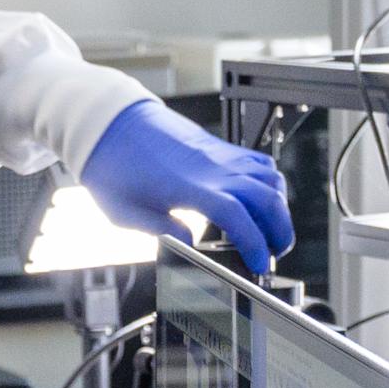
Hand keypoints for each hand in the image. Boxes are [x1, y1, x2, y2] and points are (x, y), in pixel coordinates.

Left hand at [82, 97, 293, 275]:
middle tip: (273, 254)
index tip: (258, 264)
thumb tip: (187, 245)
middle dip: (279, 231)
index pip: (238, 217)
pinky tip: (260, 201)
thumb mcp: (125, 213)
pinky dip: (269, 184)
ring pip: (270, 178)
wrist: (109, 124)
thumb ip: (161, 230)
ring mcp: (219, 155)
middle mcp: (213, 167)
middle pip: (267, 197)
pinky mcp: (219, 147)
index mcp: (189, 187)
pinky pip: (258, 163)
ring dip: (278, 208)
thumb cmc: (112, 165)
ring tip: (270, 231)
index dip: (255, 244)